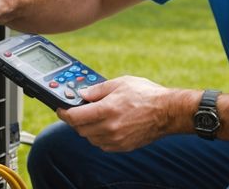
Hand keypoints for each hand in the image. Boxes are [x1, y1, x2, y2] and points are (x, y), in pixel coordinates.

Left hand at [56, 75, 185, 151]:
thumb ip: (98, 89)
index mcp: (107, 109)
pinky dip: (99, 137)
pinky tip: (105, 127)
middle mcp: (109, 127)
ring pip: (90, 138)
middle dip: (75, 120)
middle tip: (77, 111)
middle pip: (80, 129)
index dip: (64, 113)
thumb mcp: (121, 83)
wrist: (167, 111)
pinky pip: (102, 145)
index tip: (61, 109)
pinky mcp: (122, 146)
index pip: (74, 117)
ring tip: (93, 117)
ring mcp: (116, 139)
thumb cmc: (147, 95)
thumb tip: (83, 94)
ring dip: (87, 129)